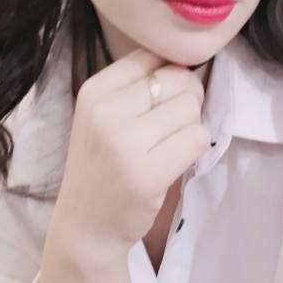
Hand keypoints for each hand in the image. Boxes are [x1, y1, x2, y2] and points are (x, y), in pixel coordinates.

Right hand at [53, 47, 210, 265]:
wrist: (85, 225)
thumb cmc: (102, 165)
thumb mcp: (104, 115)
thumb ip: (138, 87)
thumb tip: (189, 62)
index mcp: (95, 90)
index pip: (152, 56)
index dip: (171, 72)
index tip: (164, 97)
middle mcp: (106, 111)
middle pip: (177, 79)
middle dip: (187, 98)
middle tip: (173, 124)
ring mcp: (126, 143)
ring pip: (191, 108)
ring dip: (191, 125)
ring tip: (170, 144)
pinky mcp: (148, 173)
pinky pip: (197, 139)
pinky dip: (196, 147)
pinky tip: (175, 160)